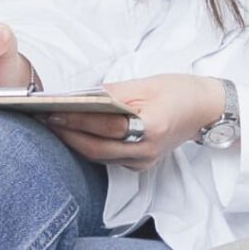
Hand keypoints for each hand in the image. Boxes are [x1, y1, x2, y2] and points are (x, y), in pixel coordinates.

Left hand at [44, 74, 223, 171]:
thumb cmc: (176, 91)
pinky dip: (88, 145)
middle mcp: (147, 150)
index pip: (106, 126)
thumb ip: (110, 93)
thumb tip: (76, 97)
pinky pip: (107, 158)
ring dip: (73, 141)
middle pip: (97, 148)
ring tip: (51, 125)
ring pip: (99, 156)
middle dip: (67, 134)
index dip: (77, 119)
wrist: (204, 109)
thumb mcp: (144, 84)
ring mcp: (144, 161)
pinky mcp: (140, 165)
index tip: (51, 110)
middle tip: (43, 119)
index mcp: (152, 127)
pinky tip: (73, 133)